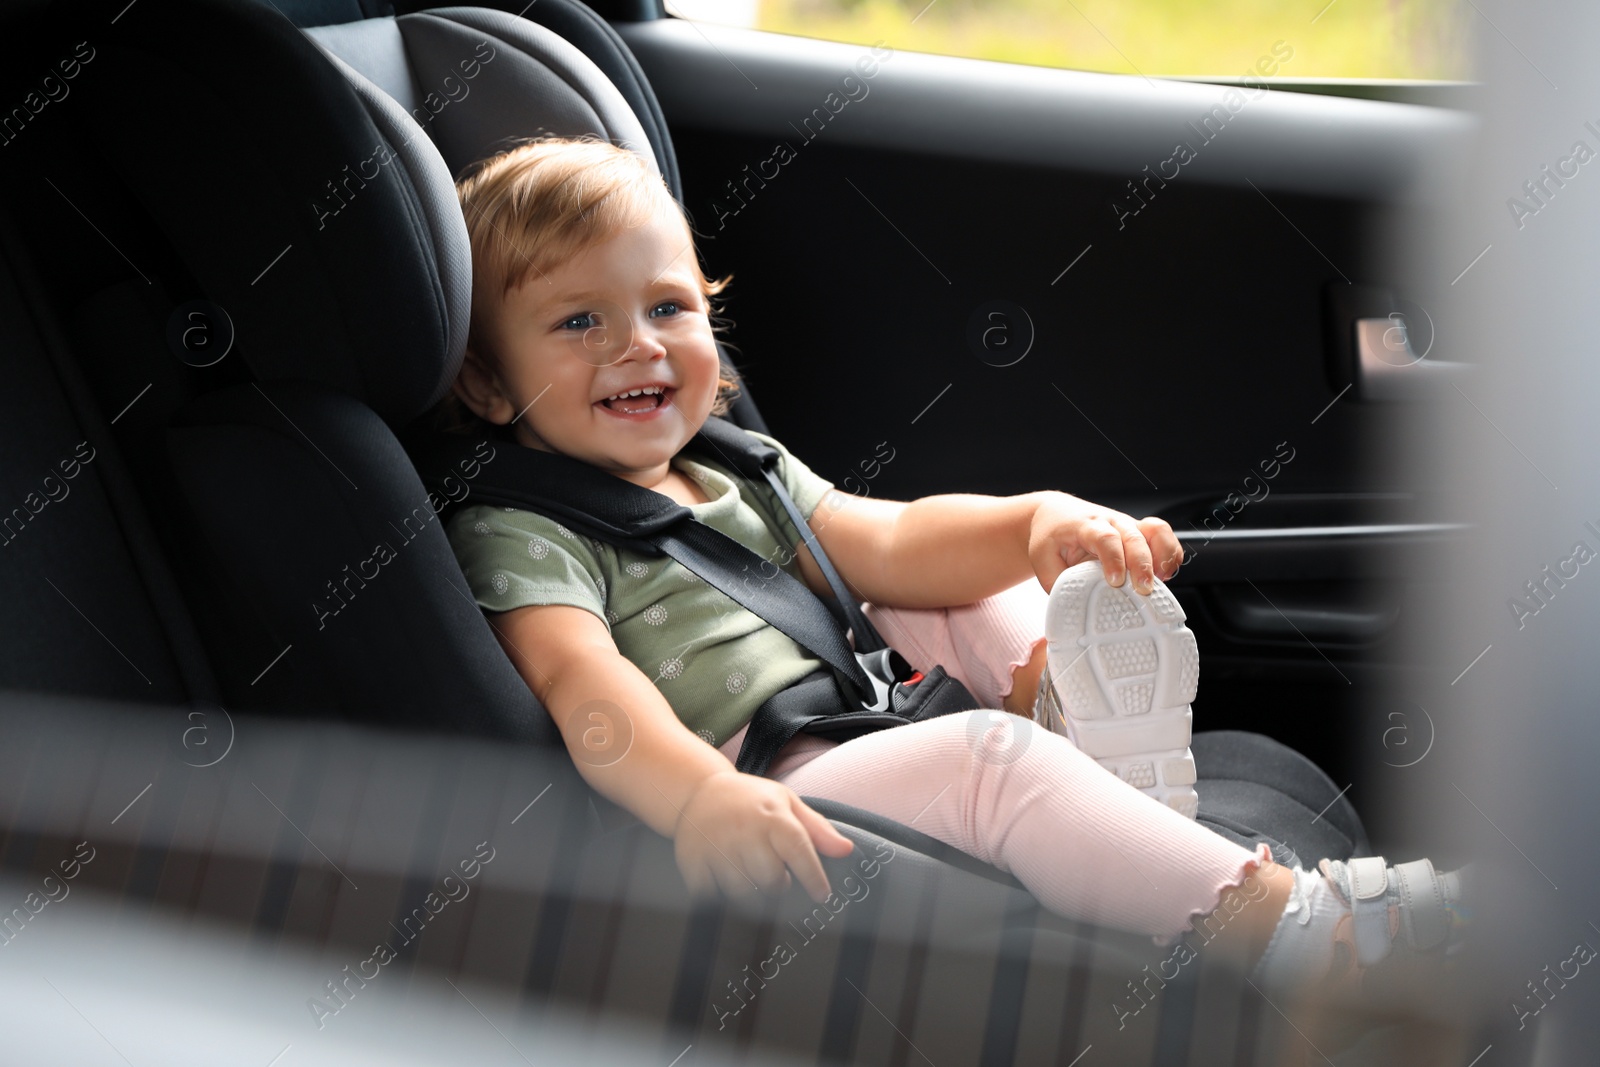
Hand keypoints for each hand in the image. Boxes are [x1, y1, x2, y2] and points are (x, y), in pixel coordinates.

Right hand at [672, 771, 854, 904]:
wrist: (698, 790)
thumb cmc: (750, 801)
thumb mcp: (787, 804)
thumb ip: (817, 829)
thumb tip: (846, 850)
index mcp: (772, 816)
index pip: (799, 852)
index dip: (813, 878)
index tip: (821, 895)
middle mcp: (745, 830)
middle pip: (771, 880)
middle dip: (778, 885)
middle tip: (774, 875)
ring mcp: (716, 846)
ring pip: (742, 891)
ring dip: (750, 891)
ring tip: (748, 872)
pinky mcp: (693, 861)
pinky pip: (712, 895)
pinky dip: (720, 895)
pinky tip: (723, 878)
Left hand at [1027, 492, 1182, 595]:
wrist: (1056, 514)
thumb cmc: (1050, 538)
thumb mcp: (1043, 561)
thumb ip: (1058, 583)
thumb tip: (1075, 608)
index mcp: (1085, 526)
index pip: (1104, 537)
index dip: (1114, 558)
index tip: (1115, 582)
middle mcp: (1110, 522)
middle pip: (1134, 536)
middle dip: (1142, 564)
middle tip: (1143, 590)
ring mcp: (1127, 525)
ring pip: (1155, 530)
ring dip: (1163, 554)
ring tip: (1162, 580)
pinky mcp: (1139, 532)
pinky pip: (1163, 536)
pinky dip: (1170, 553)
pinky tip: (1166, 574)